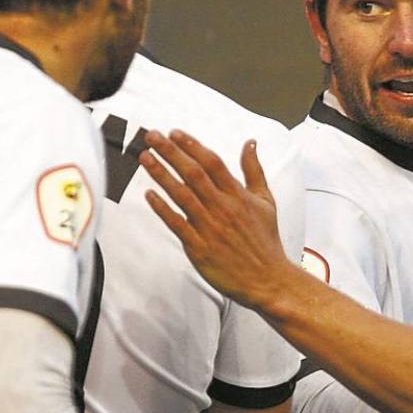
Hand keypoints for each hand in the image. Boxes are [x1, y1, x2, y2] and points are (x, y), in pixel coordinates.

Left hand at [140, 129, 293, 307]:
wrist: (267, 279)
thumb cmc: (265, 240)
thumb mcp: (266, 201)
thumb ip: (254, 170)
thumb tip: (250, 143)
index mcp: (238, 195)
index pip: (212, 163)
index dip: (192, 146)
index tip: (175, 133)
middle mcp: (223, 208)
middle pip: (193, 174)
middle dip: (171, 152)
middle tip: (152, 136)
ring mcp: (210, 228)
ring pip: (182, 195)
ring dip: (161, 175)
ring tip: (145, 158)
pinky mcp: (199, 248)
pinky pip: (177, 224)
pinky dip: (163, 209)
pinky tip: (149, 195)